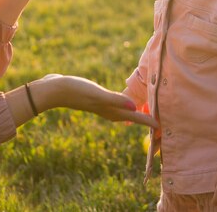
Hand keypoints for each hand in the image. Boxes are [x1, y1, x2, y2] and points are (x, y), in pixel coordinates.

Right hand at [33, 74, 158, 128]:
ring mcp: (101, 105)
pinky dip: (123, 105)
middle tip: (158, 125)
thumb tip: (134, 107)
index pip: (134, 117)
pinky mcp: (96, 99)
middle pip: (131, 118)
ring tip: (146, 113)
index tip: (162, 127)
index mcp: (110, 110)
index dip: (148, 121)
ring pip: (123, 113)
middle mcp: (107, 110)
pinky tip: (124, 102)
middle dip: (144, 121)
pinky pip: (115, 105)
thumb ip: (115, 100)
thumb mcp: (97, 94)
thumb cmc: (75, 90)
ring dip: (135, 114)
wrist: (54, 90)